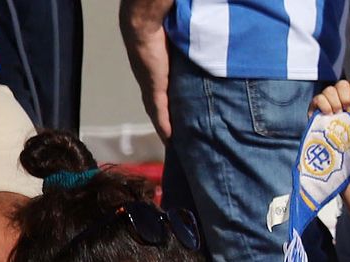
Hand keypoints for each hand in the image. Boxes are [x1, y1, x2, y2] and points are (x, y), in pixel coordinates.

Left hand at [119, 0, 174, 139]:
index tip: (178, 128)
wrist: (144, 26)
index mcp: (157, 75)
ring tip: (175, 146)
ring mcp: (151, 88)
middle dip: (168, 126)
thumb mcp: (179, 51)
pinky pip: (159, 112)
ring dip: (165, 130)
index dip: (170, 113)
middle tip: (179, 143)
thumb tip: (204, 62)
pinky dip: (163, 126)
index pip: (164, 99)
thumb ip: (188, 61)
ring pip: (159, 115)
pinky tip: (169, 140)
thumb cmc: (162, 31)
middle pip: (160, 111)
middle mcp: (152, 84)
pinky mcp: (154, 89)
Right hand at [313, 77, 349, 116]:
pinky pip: (318, 98)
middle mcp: (340, 96)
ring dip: (335, 102)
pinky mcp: (316, 108)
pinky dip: (325, 105)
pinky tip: (329, 114)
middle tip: (348, 109)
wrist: (341, 151)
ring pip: (330, 90)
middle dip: (346, 96)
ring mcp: (328, 101)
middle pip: (342, 84)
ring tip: (338, 114)